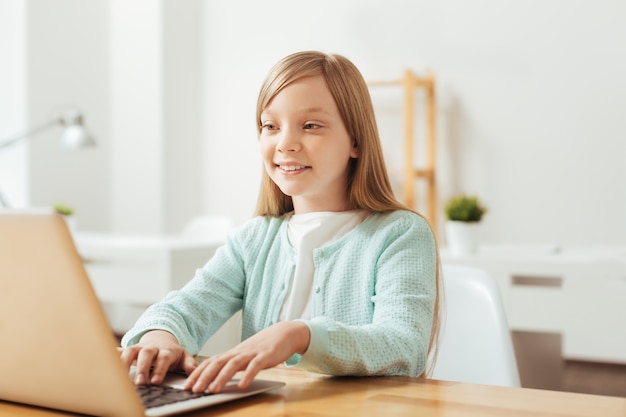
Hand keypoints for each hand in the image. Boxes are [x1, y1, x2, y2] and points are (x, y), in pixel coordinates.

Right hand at [119, 330, 197, 385]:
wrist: (162, 339)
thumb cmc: (171, 353)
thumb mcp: (183, 356)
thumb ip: (189, 363)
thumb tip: (193, 371)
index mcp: (166, 351)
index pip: (163, 358)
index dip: (160, 369)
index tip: (156, 381)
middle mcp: (151, 348)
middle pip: (146, 354)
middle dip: (142, 368)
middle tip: (140, 382)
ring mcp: (139, 348)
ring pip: (130, 351)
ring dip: (125, 363)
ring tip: (121, 377)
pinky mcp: (129, 350)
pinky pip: (119, 350)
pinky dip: (112, 354)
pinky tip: (104, 360)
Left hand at [184, 321, 309, 392]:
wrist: (285, 333)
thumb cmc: (264, 347)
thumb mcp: (246, 356)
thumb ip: (233, 365)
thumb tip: (217, 378)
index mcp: (233, 353)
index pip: (211, 362)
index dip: (198, 373)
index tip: (187, 385)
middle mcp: (239, 352)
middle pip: (218, 362)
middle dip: (204, 376)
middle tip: (194, 390)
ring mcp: (252, 353)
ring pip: (233, 364)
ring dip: (222, 377)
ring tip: (213, 390)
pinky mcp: (266, 355)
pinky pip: (255, 366)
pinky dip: (248, 375)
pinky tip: (243, 385)